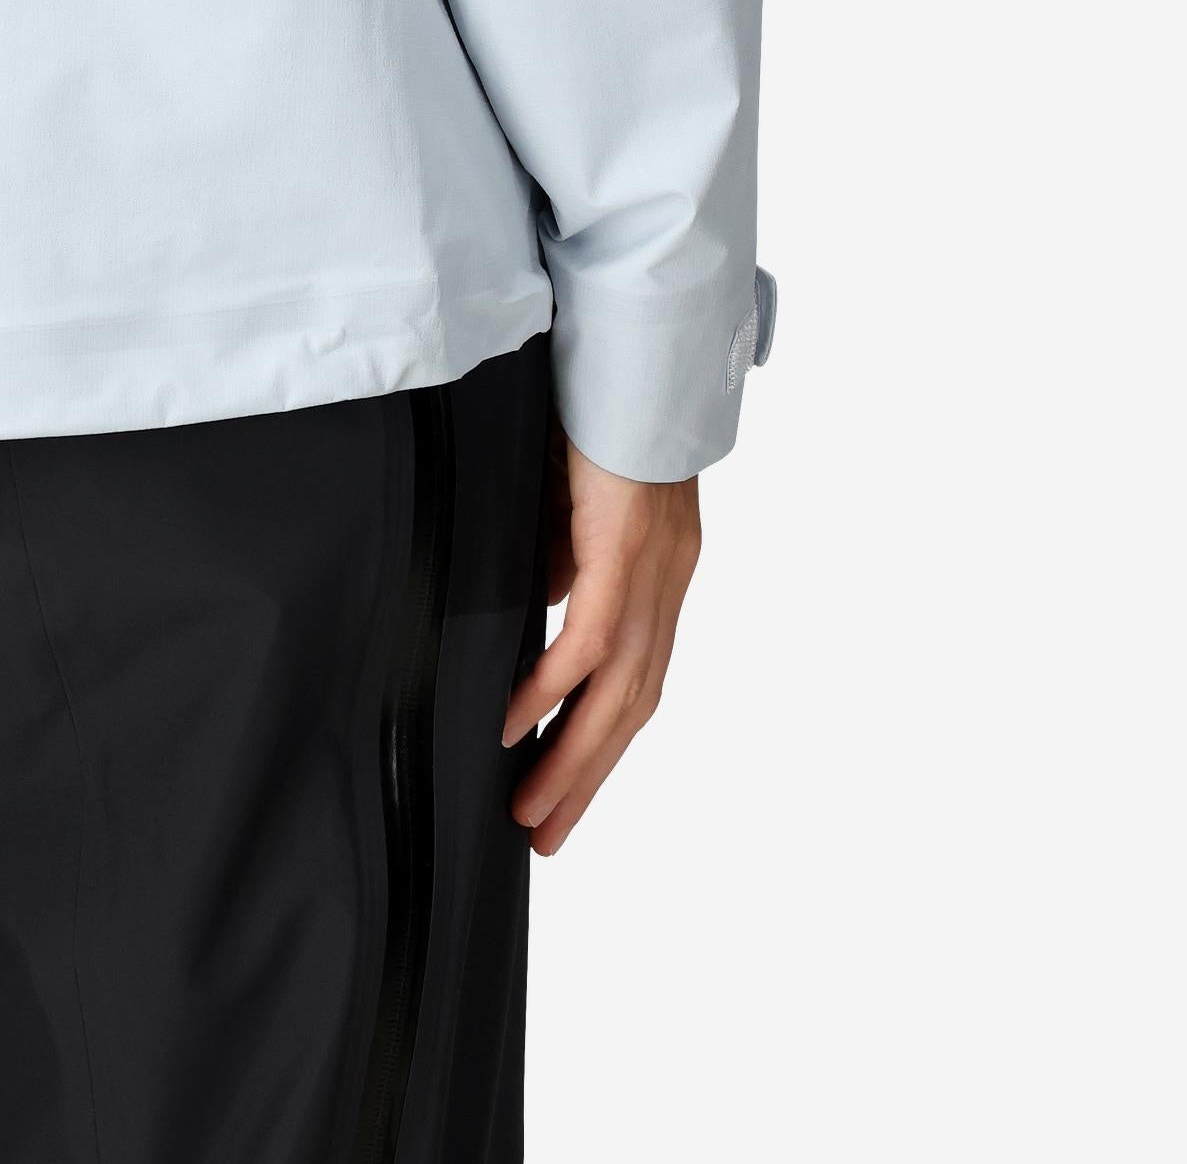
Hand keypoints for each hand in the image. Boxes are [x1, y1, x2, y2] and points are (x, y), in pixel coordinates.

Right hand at [502, 435, 699, 853]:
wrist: (631, 351)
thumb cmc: (598, 408)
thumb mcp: (575, 501)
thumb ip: (566, 560)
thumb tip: (542, 609)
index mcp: (661, 573)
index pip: (637, 678)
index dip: (604, 737)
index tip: (568, 786)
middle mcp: (667, 584)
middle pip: (633, 706)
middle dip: (588, 777)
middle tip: (546, 836)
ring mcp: (653, 572)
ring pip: (618, 692)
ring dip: (573, 759)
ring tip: (532, 811)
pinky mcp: (625, 552)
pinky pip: (589, 641)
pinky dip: (554, 689)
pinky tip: (519, 726)